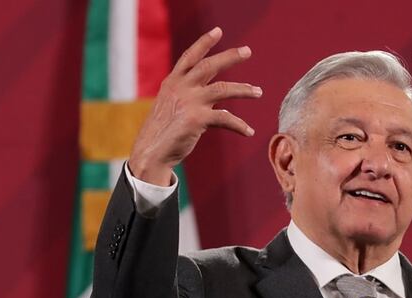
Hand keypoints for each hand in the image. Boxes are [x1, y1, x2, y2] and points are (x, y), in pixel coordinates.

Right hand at [128, 27, 260, 185]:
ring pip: (224, 89)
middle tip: (247, 51)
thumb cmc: (162, 131)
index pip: (190, 56)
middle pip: (210, 66)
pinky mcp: (197, 119)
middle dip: (230, 57)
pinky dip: (240, 126)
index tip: (218, 31)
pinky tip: (249, 132)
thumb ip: (187, 96)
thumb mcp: (170, 105)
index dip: (204, 43)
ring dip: (244, 89)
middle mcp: (181, 87)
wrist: (152, 151)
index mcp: (173, 82)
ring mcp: (189, 102)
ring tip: (258, 92)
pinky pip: (226, 119)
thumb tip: (214, 99)